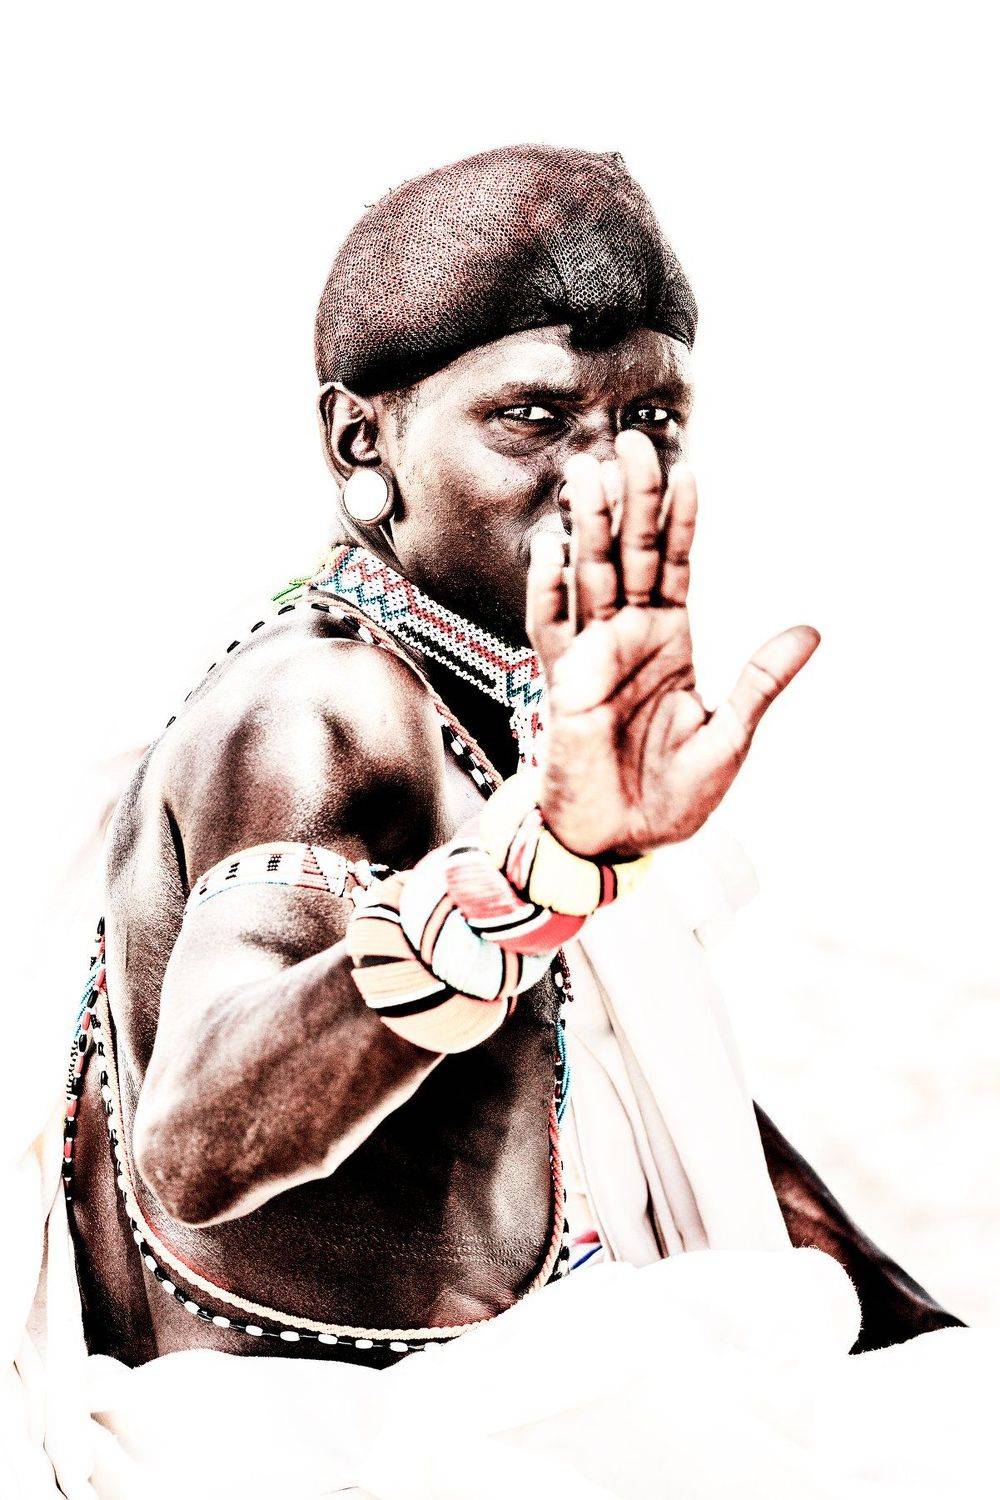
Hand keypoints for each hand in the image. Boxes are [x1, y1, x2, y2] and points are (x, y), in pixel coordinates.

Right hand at [526, 431, 818, 857]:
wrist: (621, 839)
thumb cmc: (673, 794)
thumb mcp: (730, 735)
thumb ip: (761, 679)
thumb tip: (810, 631)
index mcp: (671, 640)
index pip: (677, 565)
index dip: (682, 520)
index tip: (688, 469)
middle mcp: (629, 636)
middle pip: (630, 554)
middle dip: (632, 500)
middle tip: (631, 443)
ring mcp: (593, 654)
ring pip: (589, 576)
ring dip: (588, 526)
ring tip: (589, 473)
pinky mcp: (563, 682)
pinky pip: (551, 627)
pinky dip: (549, 589)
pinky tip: (552, 547)